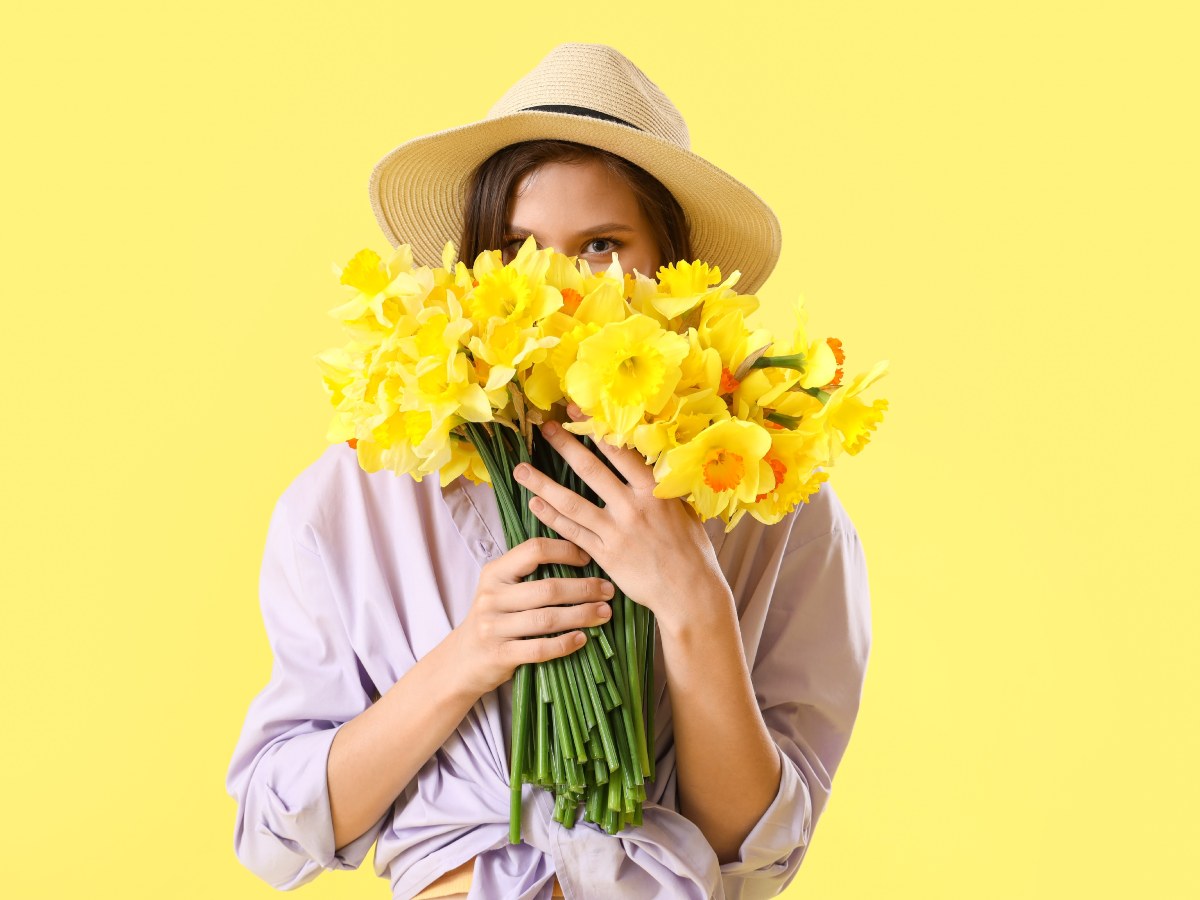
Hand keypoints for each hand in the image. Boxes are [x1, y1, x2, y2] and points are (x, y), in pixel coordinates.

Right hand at [453, 536, 614, 698]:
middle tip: (609, 590)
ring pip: (547, 619)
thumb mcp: (501, 589)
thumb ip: (528, 573)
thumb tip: (580, 555)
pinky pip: (539, 649)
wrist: (462, 660)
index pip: (533, 550)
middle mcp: (492, 597)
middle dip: (584, 588)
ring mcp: (493, 627)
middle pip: (547, 588)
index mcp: (494, 573)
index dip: (565, 550)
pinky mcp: (500, 655)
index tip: (588, 558)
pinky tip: (583, 639)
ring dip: (582, 615)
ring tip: (605, 613)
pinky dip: (565, 644)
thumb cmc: (494, 618)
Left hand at [512, 403, 733, 632]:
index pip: (619, 451)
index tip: (575, 411)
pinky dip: (552, 517)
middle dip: (564, 446)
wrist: (689, 592)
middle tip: (543, 427)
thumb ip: (663, 488)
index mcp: (653, 491)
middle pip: (590, 470)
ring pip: (572, 502)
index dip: (594, 428)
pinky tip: (536, 504)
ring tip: (521, 470)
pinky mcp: (605, 555)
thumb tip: (653, 463)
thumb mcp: (684, 510)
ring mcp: (615, 532)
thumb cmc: (692, 550)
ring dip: (543, 484)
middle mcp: (632, 507)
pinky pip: (572, 532)